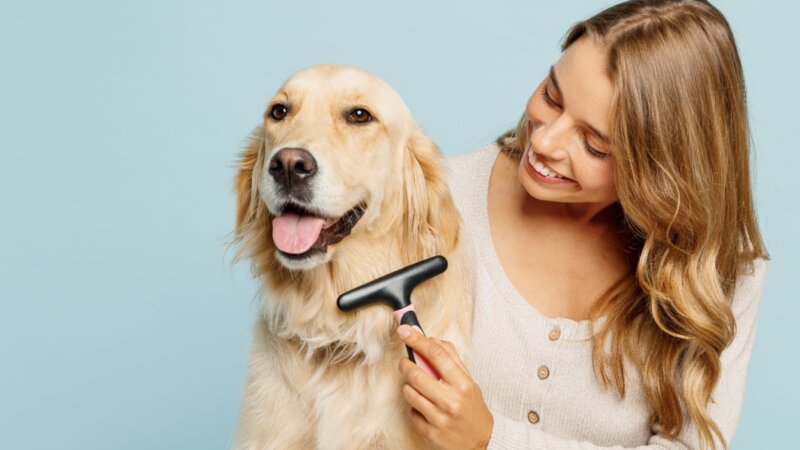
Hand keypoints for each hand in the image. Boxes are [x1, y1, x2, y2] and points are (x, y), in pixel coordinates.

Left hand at [396, 324, 492, 449]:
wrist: (482, 442)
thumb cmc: (472, 407)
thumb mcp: (468, 381)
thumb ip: (451, 359)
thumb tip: (431, 339)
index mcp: (462, 384)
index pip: (437, 355)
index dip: (417, 340)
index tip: (405, 331)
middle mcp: (451, 400)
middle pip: (416, 374)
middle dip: (406, 364)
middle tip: (405, 362)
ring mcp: (439, 418)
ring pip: (409, 392)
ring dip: (408, 386)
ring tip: (417, 387)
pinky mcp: (429, 432)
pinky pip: (410, 411)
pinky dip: (414, 406)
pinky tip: (424, 407)